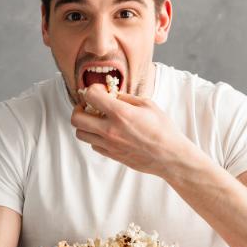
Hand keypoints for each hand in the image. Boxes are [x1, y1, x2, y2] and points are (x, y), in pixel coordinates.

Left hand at [71, 84, 195, 176]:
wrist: (170, 156)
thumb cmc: (163, 129)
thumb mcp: (147, 105)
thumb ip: (126, 98)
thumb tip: (111, 94)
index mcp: (120, 113)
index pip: (90, 96)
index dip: (92, 90)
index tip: (99, 91)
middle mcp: (110, 130)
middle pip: (76, 119)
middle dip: (79, 109)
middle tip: (89, 106)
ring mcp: (109, 145)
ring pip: (81, 134)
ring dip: (85, 124)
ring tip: (97, 120)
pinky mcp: (111, 155)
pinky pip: (93, 145)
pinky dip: (95, 137)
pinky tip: (107, 132)